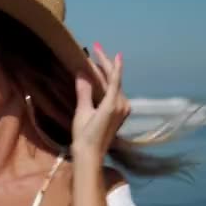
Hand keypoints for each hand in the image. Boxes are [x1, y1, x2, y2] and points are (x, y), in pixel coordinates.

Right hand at [71, 43, 130, 162]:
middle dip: (105, 64)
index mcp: (114, 104)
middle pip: (115, 80)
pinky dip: (107, 84)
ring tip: (95, 61)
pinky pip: (115, 93)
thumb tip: (81, 72)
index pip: (114, 78)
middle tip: (96, 49)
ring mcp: (123, 110)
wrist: (91, 156)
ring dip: (105, 74)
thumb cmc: (84, 136)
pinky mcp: (120, 114)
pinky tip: (100, 78)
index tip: (108, 50)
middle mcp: (122, 105)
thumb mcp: (82, 112)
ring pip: (115, 86)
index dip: (111, 62)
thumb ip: (84, 91)